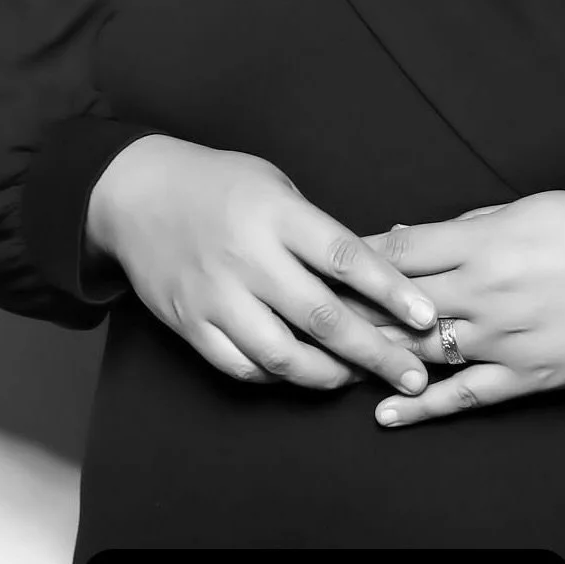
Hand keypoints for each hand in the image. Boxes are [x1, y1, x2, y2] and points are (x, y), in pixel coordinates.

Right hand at [86, 135, 437, 397]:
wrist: (137, 194)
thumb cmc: (221, 184)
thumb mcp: (276, 186)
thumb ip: (318, 232)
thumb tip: (375, 279)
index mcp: (277, 215)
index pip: (346, 258)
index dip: (391, 291)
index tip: (427, 316)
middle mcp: (248, 258)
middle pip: (322, 316)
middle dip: (375, 350)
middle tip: (413, 373)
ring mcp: (216, 297)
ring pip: (282, 355)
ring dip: (329, 375)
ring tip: (360, 379)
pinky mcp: (190, 325)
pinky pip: (241, 367)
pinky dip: (277, 377)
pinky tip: (303, 375)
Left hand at [347, 191, 564, 428]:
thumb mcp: (534, 205)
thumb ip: (471, 222)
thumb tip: (415, 235)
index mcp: (488, 241)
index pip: (402, 250)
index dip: (359, 256)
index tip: (328, 261)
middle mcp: (488, 292)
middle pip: (400, 303)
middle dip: (354, 308)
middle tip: (313, 313)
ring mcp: (505, 339)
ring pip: (423, 350)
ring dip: (377, 356)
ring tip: (333, 361)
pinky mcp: (526, 377)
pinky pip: (465, 396)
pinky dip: (423, 408)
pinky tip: (386, 412)